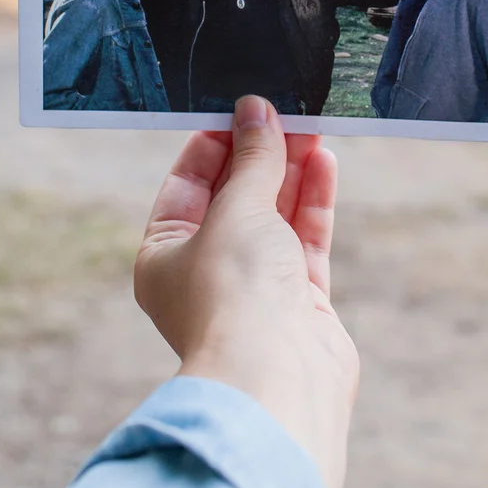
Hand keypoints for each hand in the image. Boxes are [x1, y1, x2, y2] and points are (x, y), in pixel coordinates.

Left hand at [134, 95, 358, 487]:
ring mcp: (254, 287)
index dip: (214, 143)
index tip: (240, 107)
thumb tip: (256, 112)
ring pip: (274, 214)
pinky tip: (324, 161)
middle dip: (259, 153)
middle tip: (285, 110)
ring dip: (291, 171)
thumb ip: (253, 160)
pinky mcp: (297, 300)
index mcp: (164, 255)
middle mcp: (206, 271)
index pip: (187, 184)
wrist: (277, 380)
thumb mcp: (238, 209)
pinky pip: (304, 237)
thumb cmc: (235, 297)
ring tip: (312, 125)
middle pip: (234, 196)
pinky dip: (313, 200)